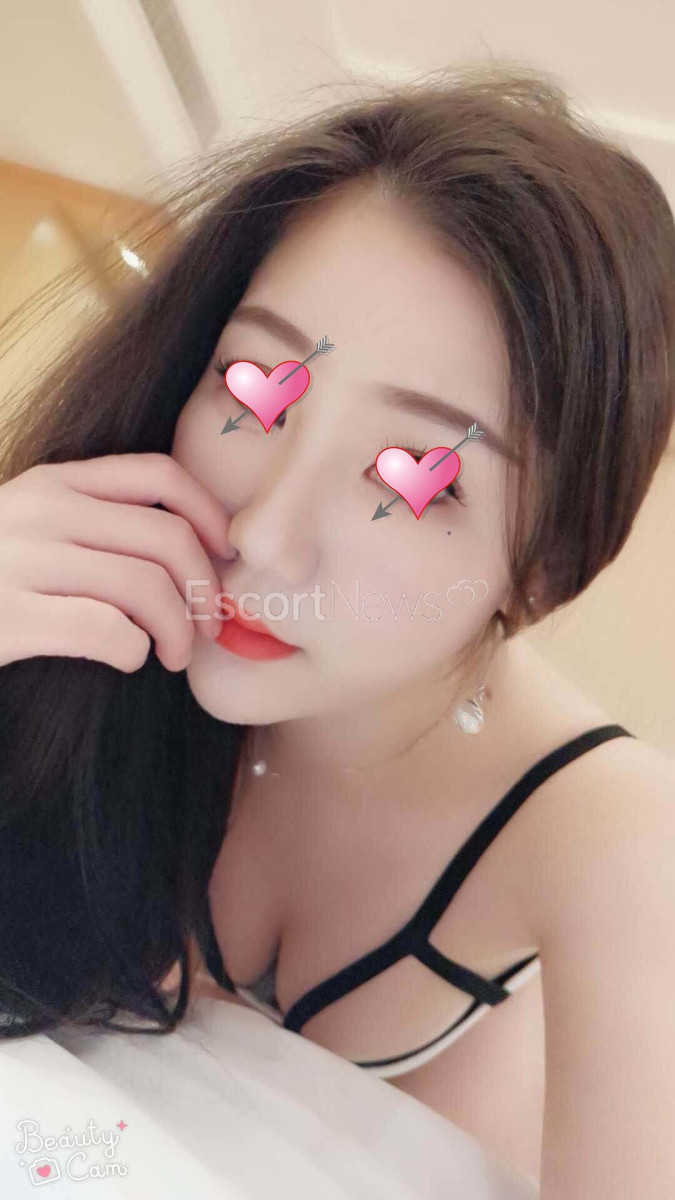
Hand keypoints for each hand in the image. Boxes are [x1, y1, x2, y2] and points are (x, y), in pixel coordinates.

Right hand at [0, 452, 231, 672]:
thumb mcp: (27, 530)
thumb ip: (88, 525)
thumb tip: (188, 556)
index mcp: (51, 484)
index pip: (158, 474)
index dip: (211, 514)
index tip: (227, 555)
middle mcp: (39, 511)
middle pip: (167, 536)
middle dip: (206, 587)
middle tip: (210, 627)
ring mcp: (20, 561)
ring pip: (146, 586)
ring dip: (178, 630)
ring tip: (173, 655)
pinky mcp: (9, 618)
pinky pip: (107, 629)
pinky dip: (134, 650)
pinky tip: (126, 659)